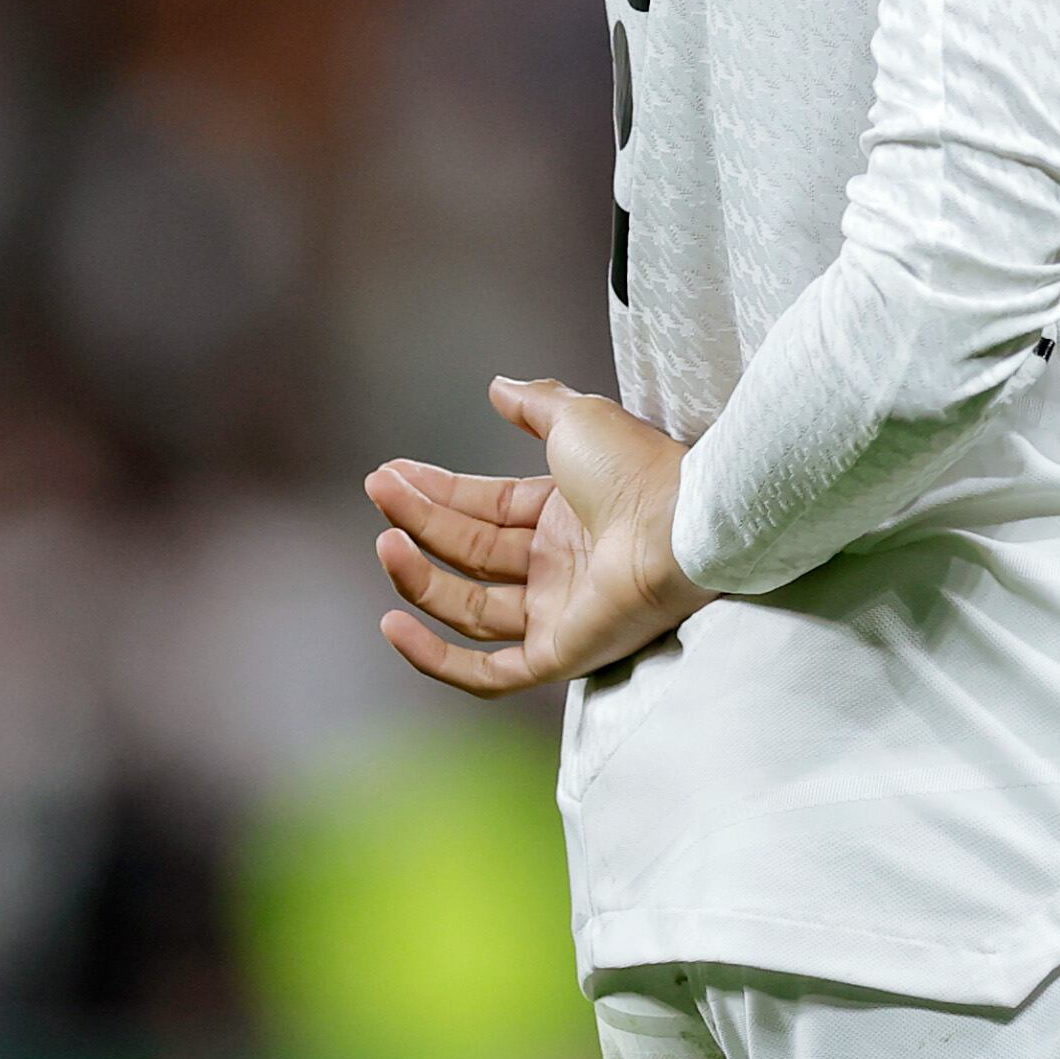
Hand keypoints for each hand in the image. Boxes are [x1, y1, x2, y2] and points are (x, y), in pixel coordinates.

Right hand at [366, 376, 709, 696]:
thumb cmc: (641, 468)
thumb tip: (499, 386)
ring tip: (387, 541)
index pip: (487, 508)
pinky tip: (394, 625)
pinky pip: (488, 672)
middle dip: (421, 521)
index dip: (438, 492)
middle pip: (472, 552)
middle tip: (379, 492)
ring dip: (419, 577)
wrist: (680, 521)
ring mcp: (559, 612)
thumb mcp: (579, 420)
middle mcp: (561, 565)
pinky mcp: (561, 654)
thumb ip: (536, 404)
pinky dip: (436, 658)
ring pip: (468, 608)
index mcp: (568, 514)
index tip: (390, 474)